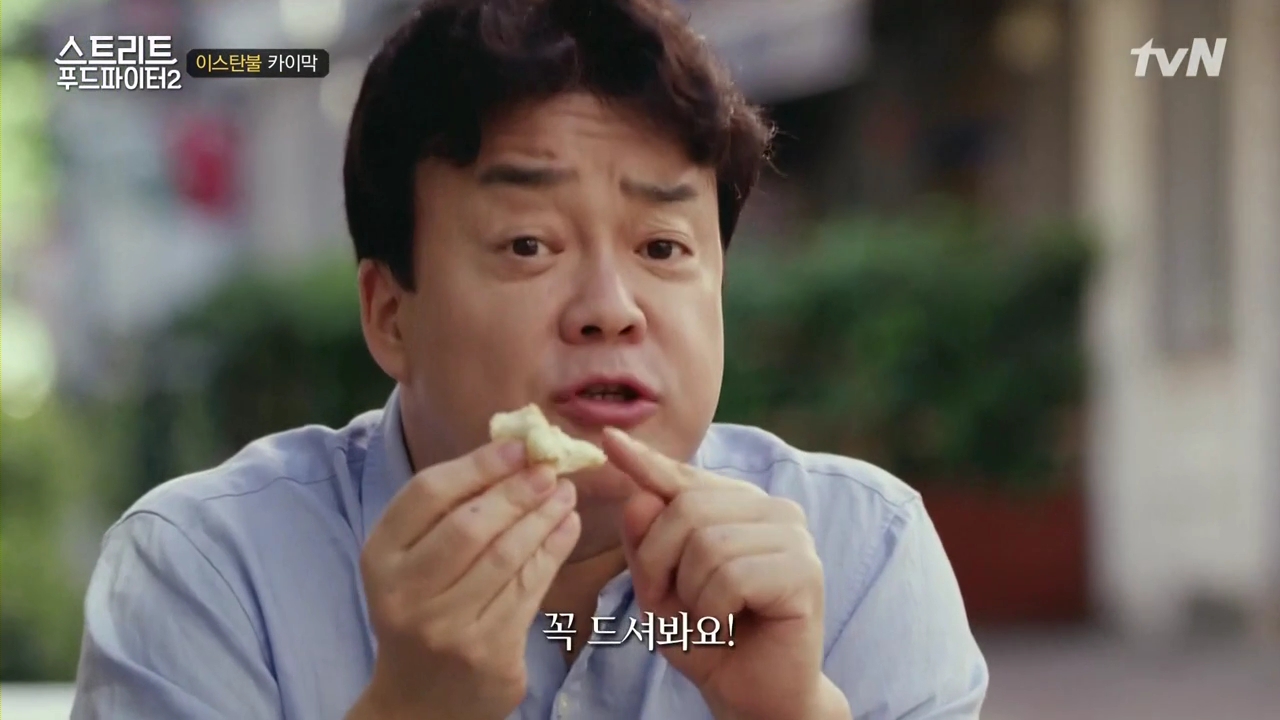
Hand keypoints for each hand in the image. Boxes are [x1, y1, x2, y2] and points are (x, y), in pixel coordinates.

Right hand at [350, 440, 580, 719]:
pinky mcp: (488, 653)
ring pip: (508, 556)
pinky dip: (553, 551)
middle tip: (550, 470)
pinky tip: (566, 528)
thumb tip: (511, 450)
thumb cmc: (421, 610)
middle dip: (517, 491)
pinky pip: (530, 589)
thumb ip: (449, 509)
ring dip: (544, 517)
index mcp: (380, 558)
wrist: (419, 700)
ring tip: (565, 493)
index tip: (517, 448)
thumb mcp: (412, 560)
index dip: (477, 465)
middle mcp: (407, 594)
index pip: (427, 493)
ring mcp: (447, 628)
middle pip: (470, 525)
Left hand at [604, 428, 845, 719]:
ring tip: (709, 619)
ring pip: (706, 544)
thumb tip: (637, 495)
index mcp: (739, 505)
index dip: (645, 462)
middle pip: (686, 509)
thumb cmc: (709, 638)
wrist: (753, 695)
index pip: (683, 476)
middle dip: (658, 564)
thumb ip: (646, 542)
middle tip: (674, 606)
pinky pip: (730, 577)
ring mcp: (794, 536)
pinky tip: (730, 627)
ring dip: (690, 595)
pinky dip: (714, 612)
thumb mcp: (660, 588)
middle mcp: (772, 509)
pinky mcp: (804, 570)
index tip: (608, 441)